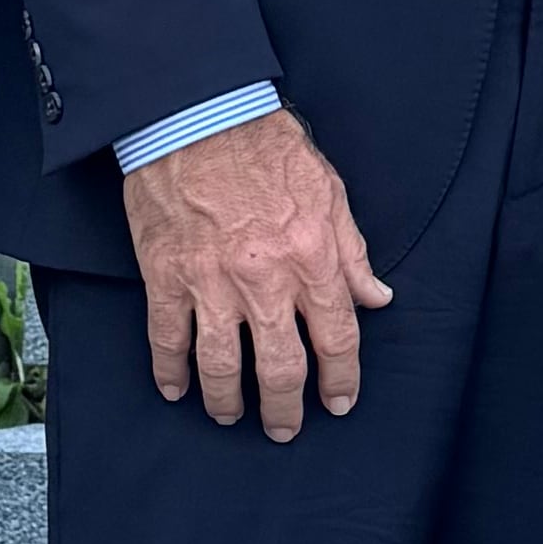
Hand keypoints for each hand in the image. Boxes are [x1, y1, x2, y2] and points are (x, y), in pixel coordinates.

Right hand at [122, 107, 388, 436]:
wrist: (196, 115)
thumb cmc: (265, 146)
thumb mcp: (329, 191)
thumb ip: (352, 253)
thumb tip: (376, 298)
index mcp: (312, 256)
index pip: (337, 337)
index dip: (341, 378)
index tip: (339, 401)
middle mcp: (265, 278)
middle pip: (282, 367)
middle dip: (287, 409)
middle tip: (286, 428)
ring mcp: (211, 282)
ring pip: (222, 367)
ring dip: (228, 403)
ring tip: (232, 417)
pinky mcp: (165, 276)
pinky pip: (168, 340)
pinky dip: (171, 374)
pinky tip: (177, 391)